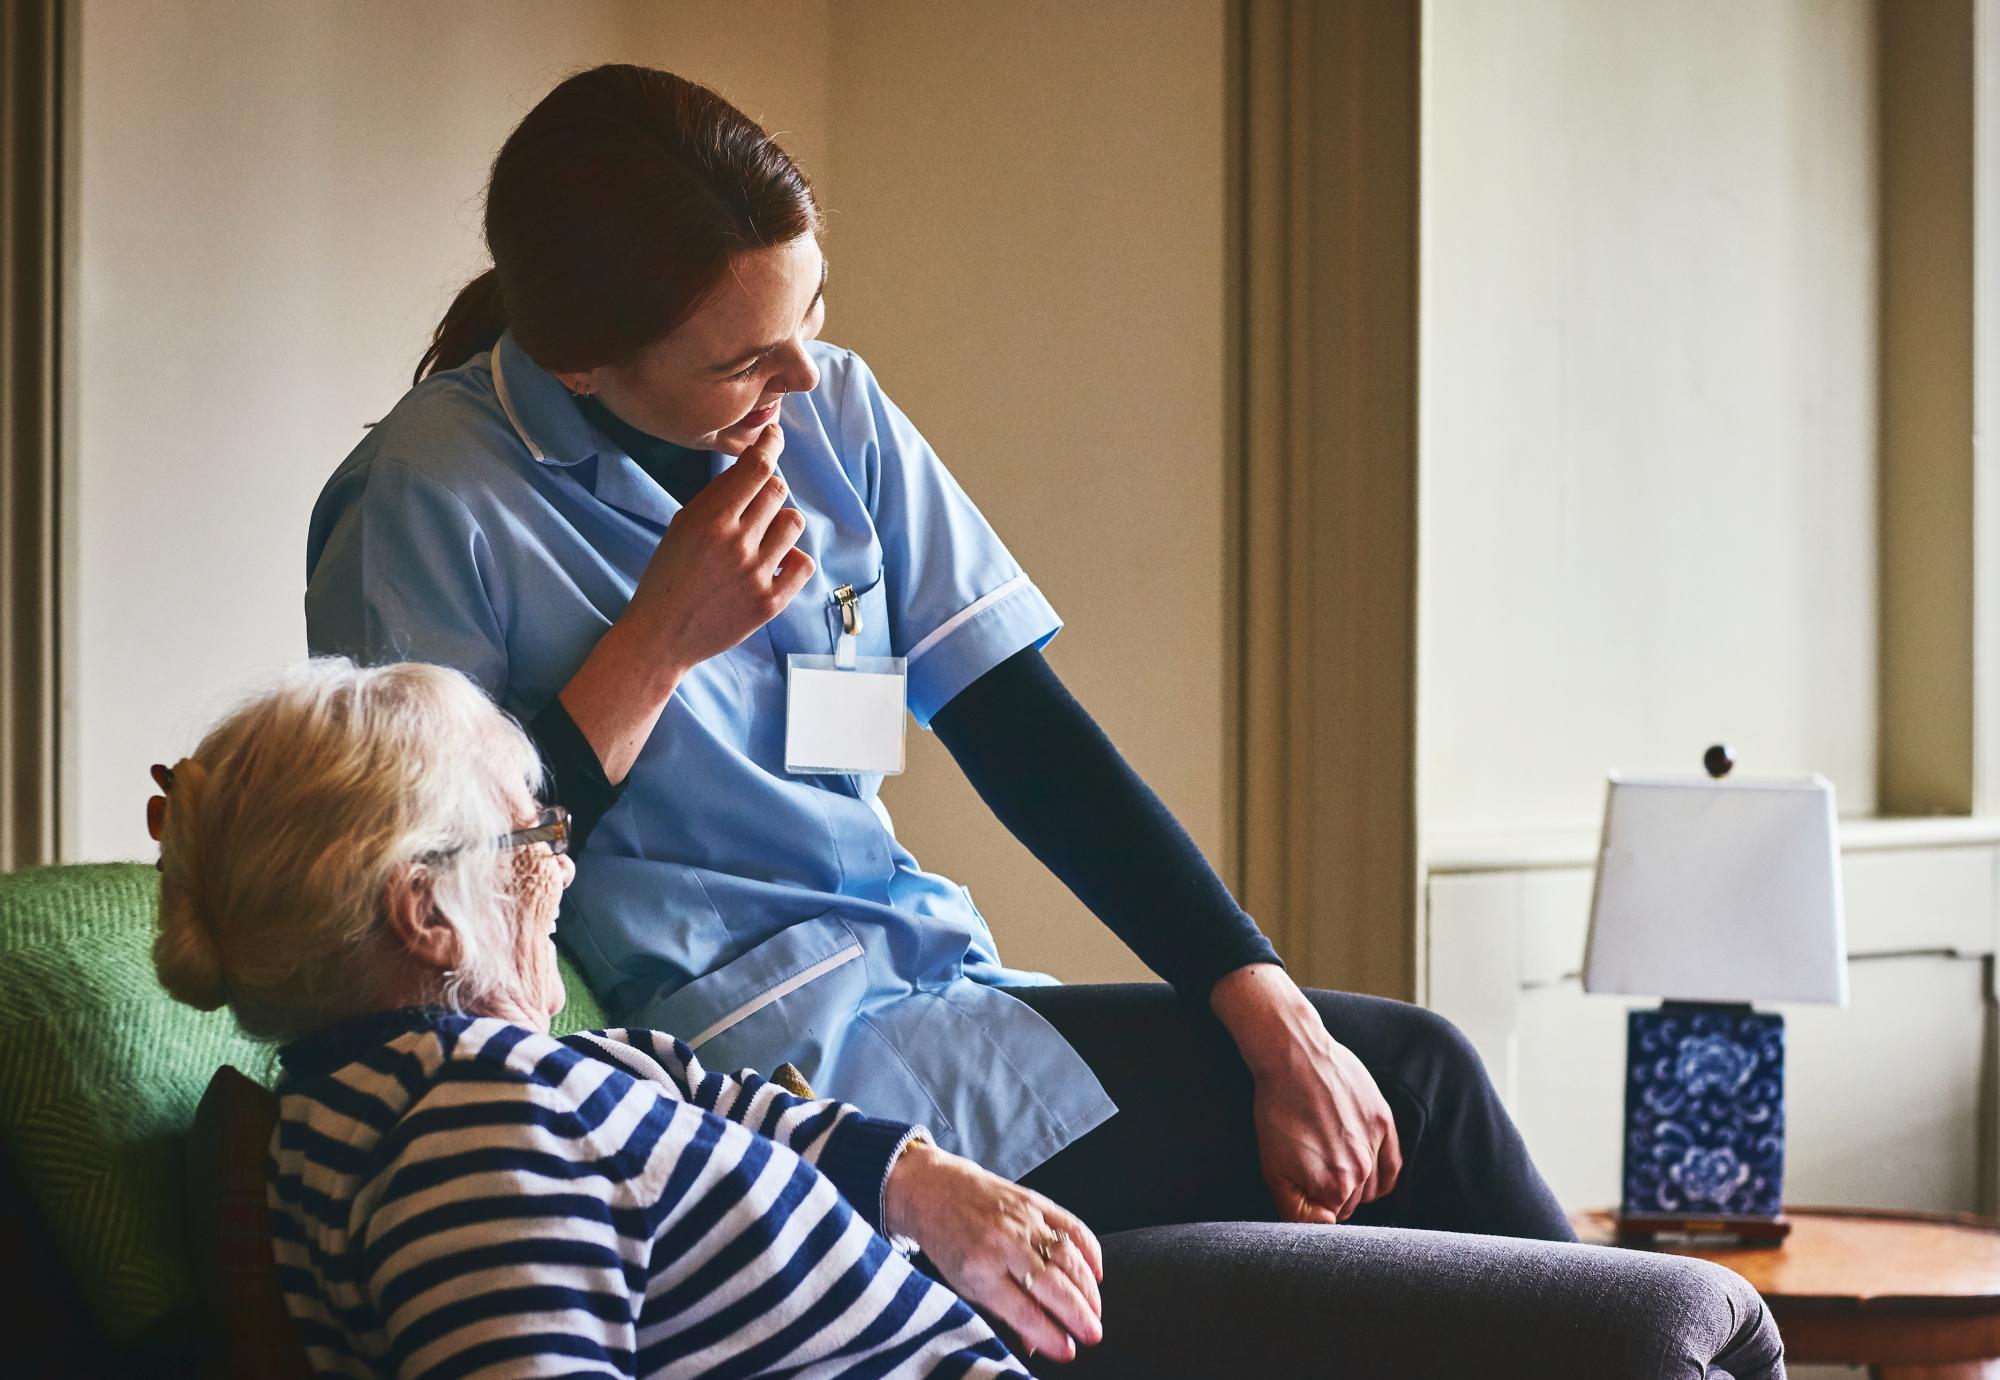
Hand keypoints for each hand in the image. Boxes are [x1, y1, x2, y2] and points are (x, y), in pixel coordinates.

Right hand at [622, 421, 815, 675]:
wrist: (662, 636)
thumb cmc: (668, 576)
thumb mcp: (682, 527)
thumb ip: (717, 496)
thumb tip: (753, 461)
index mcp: (710, 521)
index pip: (756, 468)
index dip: (770, 445)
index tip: (775, 437)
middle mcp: (736, 544)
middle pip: (777, 491)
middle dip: (769, 488)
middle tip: (754, 503)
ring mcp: (756, 575)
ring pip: (793, 523)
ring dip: (781, 522)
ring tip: (761, 537)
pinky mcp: (770, 603)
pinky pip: (803, 563)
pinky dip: (792, 558)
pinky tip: (774, 562)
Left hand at [883, 1141, 1103, 1362]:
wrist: (935, 1190)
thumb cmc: (948, 1243)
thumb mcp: (964, 1285)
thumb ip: (1003, 1313)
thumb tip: (1038, 1344)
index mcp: (979, 1271)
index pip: (1024, 1311)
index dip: (1050, 1335)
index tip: (1068, 1351)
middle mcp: (1004, 1244)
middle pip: (1051, 1286)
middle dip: (1078, 1315)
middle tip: (1093, 1336)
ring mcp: (1023, 1220)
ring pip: (1067, 1257)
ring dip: (1087, 1288)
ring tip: (1095, 1312)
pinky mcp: (1036, 1201)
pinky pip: (1072, 1226)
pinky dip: (1090, 1251)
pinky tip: (1096, 1273)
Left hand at [1212, 964, 1402, 1222]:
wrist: (1294, 1056)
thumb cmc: (1276, 1111)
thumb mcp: (1271, 1168)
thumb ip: (1296, 1211)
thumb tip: (1323, 1228)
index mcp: (1334, 1188)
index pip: (1329, 1221)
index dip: (1312, 1208)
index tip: (1300, 1191)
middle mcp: (1361, 1172)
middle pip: (1350, 1204)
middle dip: (1330, 1195)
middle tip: (1309, 1172)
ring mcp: (1375, 1147)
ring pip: (1370, 1187)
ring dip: (1353, 1183)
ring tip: (1329, 1161)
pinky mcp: (1384, 1123)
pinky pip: (1392, 1167)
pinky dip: (1380, 1175)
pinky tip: (1364, 1168)